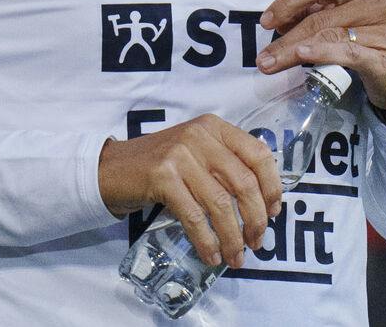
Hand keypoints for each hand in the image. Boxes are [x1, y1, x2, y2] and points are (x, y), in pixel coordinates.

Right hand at [97, 115, 282, 268]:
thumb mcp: (197, 153)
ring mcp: (180, 155)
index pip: (259, 155)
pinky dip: (207, 241)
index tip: (273, 213)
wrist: (111, 168)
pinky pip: (194, 216)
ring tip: (236, 257)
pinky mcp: (162, 177)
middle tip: (257, 243)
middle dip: (255, 220)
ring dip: (233, 237)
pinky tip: (211, 255)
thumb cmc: (160, 165)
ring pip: (220, 203)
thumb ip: (226, 167)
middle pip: (243, 183)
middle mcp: (200, 136)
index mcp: (215, 128)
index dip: (272, 187)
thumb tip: (263, 205)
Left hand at [257, 0, 385, 122]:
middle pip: (320, 16)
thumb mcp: (346, 19)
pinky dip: (323, 53)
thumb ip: (318, 13)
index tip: (266, 21)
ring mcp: (383, 30)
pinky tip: (303, 55)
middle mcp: (376, 2)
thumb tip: (279, 21)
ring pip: (328, 36)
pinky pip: (348, 52)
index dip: (289, 1)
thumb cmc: (370, 41)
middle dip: (286, 36)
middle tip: (263, 56)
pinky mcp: (384, 58)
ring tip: (271, 64)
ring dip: (293, 51)